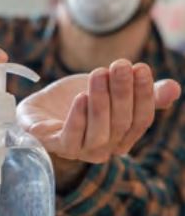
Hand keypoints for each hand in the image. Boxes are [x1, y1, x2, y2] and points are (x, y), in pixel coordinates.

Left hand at [17, 59, 180, 163]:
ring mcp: (79, 150)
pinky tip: (81, 97)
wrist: (43, 106)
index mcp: (120, 137)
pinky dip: (77, 119)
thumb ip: (138, 94)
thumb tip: (174, 88)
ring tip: (99, 73)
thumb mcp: (108, 91)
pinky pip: (70, 139)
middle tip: (120, 65)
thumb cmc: (78, 99)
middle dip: (123, 93)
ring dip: (101, 101)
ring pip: (98, 132)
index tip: (141, 68)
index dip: (144, 95)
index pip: (140, 121)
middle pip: (120, 124)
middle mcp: (103, 148)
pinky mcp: (56, 146)